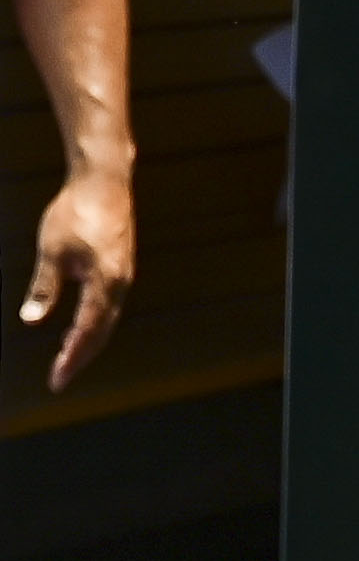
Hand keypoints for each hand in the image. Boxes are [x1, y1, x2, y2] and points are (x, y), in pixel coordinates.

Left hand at [21, 168, 131, 392]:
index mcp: (106, 281)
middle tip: (59, 377)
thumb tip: (31, 320)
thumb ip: (44, 288)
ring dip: (89, 340)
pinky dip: (95, 322)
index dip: (71, 358)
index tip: (56, 380)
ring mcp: (124, 273)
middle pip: (103, 330)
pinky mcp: (121, 265)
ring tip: (67, 357)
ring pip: (108, 318)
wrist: (104, 180)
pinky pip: (110, 304)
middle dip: (81, 356)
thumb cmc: (76, 212)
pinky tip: (79, 325)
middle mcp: (121, 281)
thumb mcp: (51, 251)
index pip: (88, 331)